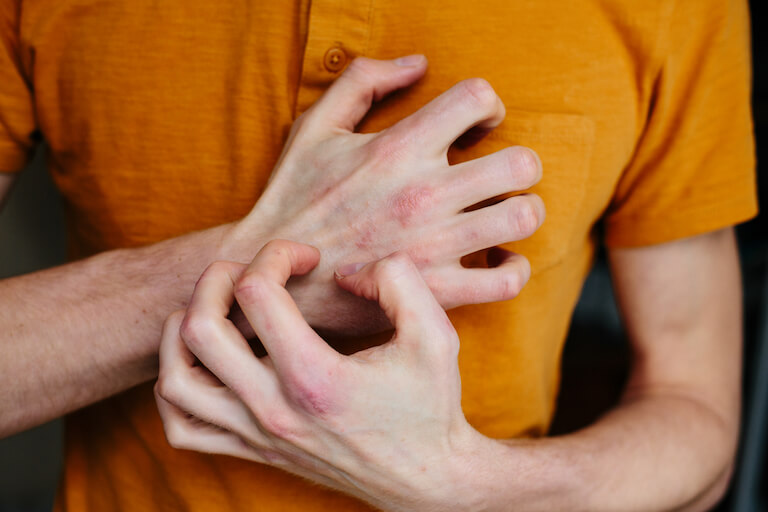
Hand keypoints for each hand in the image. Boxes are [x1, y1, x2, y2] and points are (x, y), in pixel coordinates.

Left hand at [155, 240, 482, 510]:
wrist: (425, 479)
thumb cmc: (430, 406)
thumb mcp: (436, 335)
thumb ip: (397, 282)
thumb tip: (344, 272)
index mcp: (315, 377)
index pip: (256, 292)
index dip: (276, 254)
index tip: (307, 258)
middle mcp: (275, 409)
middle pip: (201, 328)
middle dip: (217, 278)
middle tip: (250, 271)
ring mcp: (257, 435)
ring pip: (175, 381)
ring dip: (182, 331)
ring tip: (215, 308)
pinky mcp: (253, 451)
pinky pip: (182, 427)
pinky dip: (175, 387)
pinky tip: (205, 362)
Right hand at [227, 56, 543, 335]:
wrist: (267, 271)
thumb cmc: (292, 197)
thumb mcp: (314, 126)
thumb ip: (363, 81)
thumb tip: (418, 65)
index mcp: (398, 148)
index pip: (477, 99)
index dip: (488, 106)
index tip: (478, 123)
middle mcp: (422, 194)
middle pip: (520, 163)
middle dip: (519, 162)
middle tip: (500, 173)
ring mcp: (432, 245)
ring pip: (523, 218)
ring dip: (523, 210)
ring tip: (503, 212)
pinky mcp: (433, 291)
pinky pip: (506, 281)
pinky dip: (516, 268)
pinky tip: (501, 258)